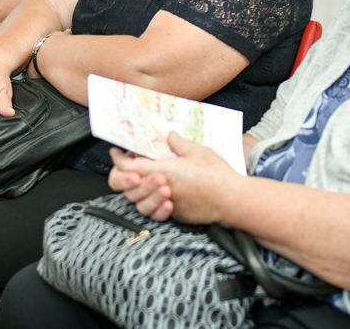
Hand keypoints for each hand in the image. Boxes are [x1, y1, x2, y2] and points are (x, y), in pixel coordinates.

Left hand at [109, 133, 238, 223]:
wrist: (232, 199)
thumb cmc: (217, 175)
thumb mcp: (197, 151)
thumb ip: (179, 143)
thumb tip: (169, 136)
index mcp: (162, 170)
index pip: (128, 167)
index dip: (118, 160)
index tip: (117, 152)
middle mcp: (161, 189)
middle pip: (130, 188)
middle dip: (125, 177)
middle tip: (129, 166)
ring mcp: (168, 203)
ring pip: (140, 203)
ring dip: (138, 191)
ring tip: (144, 180)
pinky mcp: (177, 214)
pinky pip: (155, 212)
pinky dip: (153, 203)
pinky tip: (160, 194)